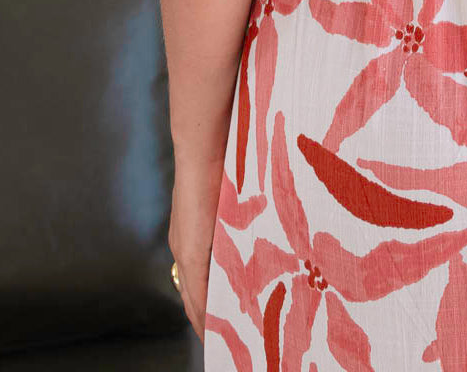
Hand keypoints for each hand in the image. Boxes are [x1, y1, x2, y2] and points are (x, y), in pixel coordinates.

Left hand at [168, 154, 225, 338]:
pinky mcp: (191, 251)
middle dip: (211, 318)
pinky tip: (216, 329)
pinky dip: (207, 313)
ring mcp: (185, 249)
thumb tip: (264, 226)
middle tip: (232, 339)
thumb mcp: (235, 195)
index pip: (200, 278)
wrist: (206, 144)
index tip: (230, 321)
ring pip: (195, 298)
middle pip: (194, 296)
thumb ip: (242, 216)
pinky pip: (198, 292)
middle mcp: (184, 246)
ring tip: (229, 340)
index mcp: (193, 234)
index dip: (212, 302)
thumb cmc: (225, 160)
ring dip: (210, 319)